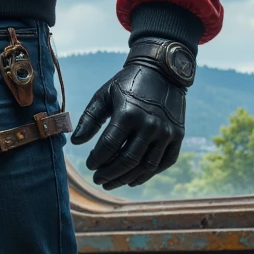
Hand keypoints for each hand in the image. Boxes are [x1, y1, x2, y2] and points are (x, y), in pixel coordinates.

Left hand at [70, 46, 188, 188]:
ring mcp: (166, 132)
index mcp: (129, 113)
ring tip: (111, 183)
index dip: (97, 159)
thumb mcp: (104, 95)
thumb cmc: (128, 83)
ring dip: (126, 178)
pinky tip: (133, 179)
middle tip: (98, 179)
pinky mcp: (178, 135)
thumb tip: (75, 142)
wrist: (162, 71)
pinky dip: (148, 174)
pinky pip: (164, 162)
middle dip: (109, 174)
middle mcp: (150, 125)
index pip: (109, 146)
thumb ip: (89, 118)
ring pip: (146, 166)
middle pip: (127, 160)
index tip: (89, 165)